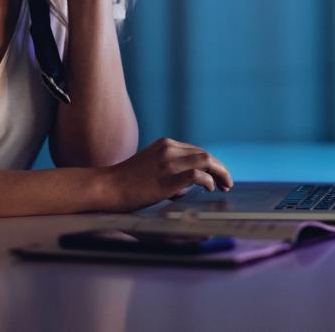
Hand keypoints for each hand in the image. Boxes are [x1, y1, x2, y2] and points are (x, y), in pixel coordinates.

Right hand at [103, 137, 233, 211]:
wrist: (107, 187)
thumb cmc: (126, 183)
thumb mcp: (150, 167)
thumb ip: (168, 171)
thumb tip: (187, 187)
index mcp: (165, 144)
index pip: (197, 151)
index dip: (212, 163)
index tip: (218, 177)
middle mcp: (168, 149)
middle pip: (205, 154)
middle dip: (220, 168)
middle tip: (227, 183)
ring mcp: (168, 163)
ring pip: (206, 160)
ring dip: (220, 173)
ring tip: (225, 187)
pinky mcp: (166, 180)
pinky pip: (197, 175)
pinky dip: (208, 181)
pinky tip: (209, 189)